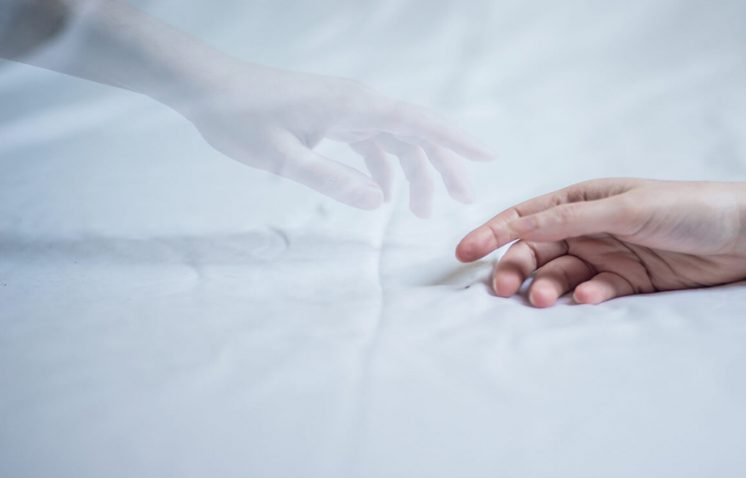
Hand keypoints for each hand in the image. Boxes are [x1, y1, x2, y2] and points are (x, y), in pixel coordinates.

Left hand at [172, 61, 492, 215]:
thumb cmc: (241, 118)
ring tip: (422, 211)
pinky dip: (384, 167)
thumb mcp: (282, 156)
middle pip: (415, 133)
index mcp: (354, 106)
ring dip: (412, 173)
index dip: (454, 141)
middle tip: (463, 201)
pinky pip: (373, 140)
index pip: (417, 122)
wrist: (207, 89)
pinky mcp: (334, 116)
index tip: (487, 156)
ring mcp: (347, 108)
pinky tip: (382, 195)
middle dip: (443, 166)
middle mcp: (358, 103)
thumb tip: (377, 202)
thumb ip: (330, 179)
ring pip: (396, 140)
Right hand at [455, 179, 745, 306]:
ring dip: (550, 288)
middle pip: (538, 250)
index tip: (464, 252)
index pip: (528, 215)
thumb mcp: (625, 209)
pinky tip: (593, 298)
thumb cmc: (688, 208)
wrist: (745, 235)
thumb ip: (571, 217)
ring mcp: (609, 256)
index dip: (493, 231)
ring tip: (545, 301)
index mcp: (584, 198)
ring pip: (563, 275)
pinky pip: (597, 292)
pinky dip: (589, 297)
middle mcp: (591, 227)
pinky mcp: (630, 283)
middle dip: (517, 268)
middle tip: (505, 290)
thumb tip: (518, 224)